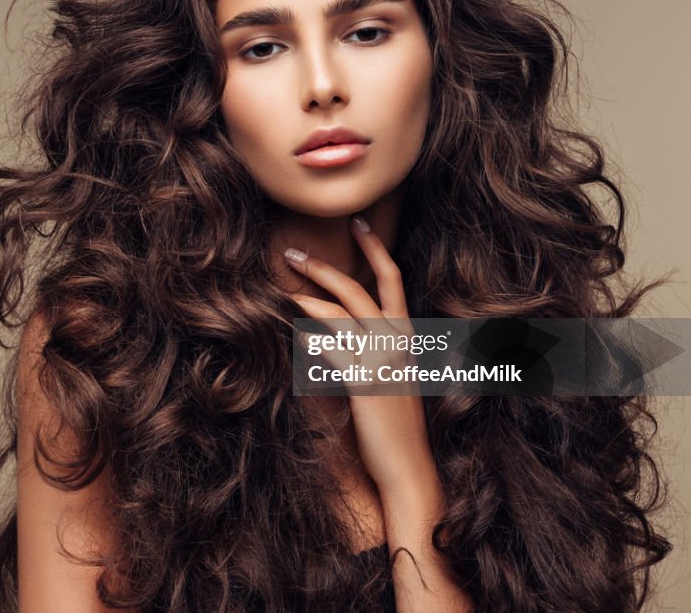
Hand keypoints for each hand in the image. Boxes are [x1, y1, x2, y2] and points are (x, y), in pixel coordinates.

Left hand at [284, 216, 435, 494]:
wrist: (409, 466)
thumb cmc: (396, 426)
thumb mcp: (394, 377)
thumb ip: (377, 350)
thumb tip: (343, 331)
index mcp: (407, 335)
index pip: (392, 279)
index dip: (374, 248)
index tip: (356, 223)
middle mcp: (397, 341)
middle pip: (357, 289)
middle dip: (322, 268)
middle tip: (291, 253)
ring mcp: (381, 360)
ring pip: (338, 315)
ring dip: (305, 298)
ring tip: (280, 288)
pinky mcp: (364, 382)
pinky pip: (329, 349)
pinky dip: (306, 336)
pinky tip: (288, 330)